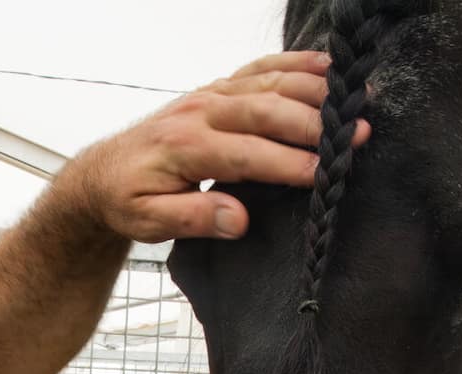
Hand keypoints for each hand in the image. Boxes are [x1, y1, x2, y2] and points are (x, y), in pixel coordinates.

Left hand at [66, 50, 372, 242]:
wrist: (103, 173)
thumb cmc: (128, 199)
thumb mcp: (148, 222)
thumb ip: (193, 219)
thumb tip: (239, 220)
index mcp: (184, 147)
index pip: (245, 154)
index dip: (287, 164)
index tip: (324, 175)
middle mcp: (200, 112)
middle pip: (266, 110)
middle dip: (314, 123)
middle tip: (358, 134)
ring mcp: (210, 95)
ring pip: (270, 83)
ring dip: (315, 89)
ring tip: (357, 99)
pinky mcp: (218, 89)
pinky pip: (261, 68)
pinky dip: (296, 63)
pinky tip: (329, 66)